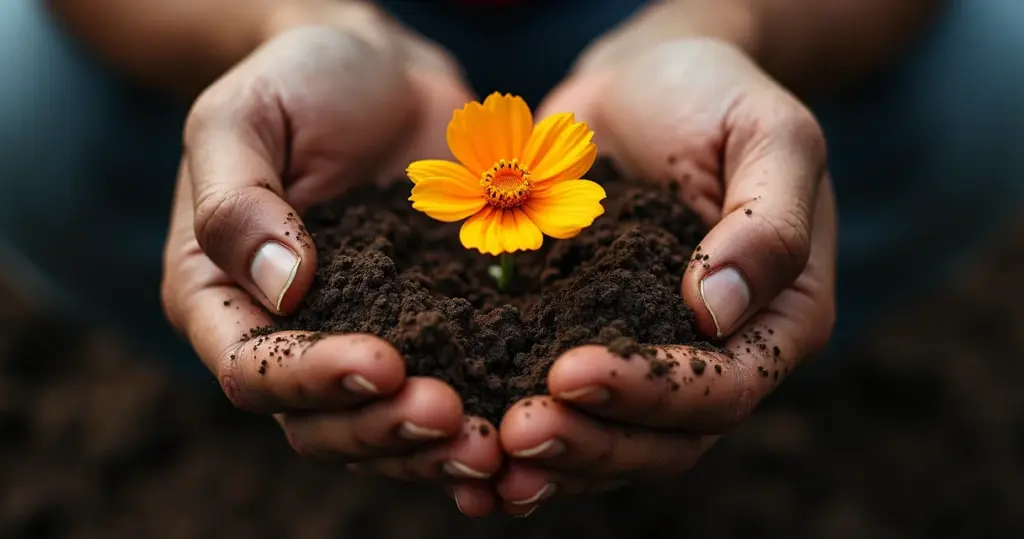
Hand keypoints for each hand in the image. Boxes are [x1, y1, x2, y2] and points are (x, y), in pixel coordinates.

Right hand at [160, 4, 500, 515]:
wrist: (382, 71)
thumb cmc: (299, 82)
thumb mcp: (243, 118)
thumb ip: (239, 200)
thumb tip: (282, 289)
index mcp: (221, 297)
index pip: (253, 371)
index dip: (311, 382)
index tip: (382, 363)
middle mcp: (287, 337)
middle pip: (320, 424)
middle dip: (383, 428)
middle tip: (449, 414)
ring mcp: (361, 339)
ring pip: (383, 429)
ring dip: (432, 449)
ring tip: (489, 443)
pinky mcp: (427, 331)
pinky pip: (443, 392)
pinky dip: (475, 419)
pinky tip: (514, 428)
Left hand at [496, 38, 836, 514]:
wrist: (643, 80)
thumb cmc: (714, 95)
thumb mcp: (768, 134)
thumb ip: (768, 222)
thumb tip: (717, 313)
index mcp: (777, 319)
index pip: (724, 389)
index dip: (652, 395)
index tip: (571, 373)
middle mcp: (715, 356)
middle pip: (665, 441)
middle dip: (591, 443)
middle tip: (516, 431)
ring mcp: (647, 355)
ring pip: (611, 442)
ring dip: (553, 459)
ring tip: (487, 460)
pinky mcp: (584, 341)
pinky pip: (564, 409)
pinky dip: (522, 439)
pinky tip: (471, 455)